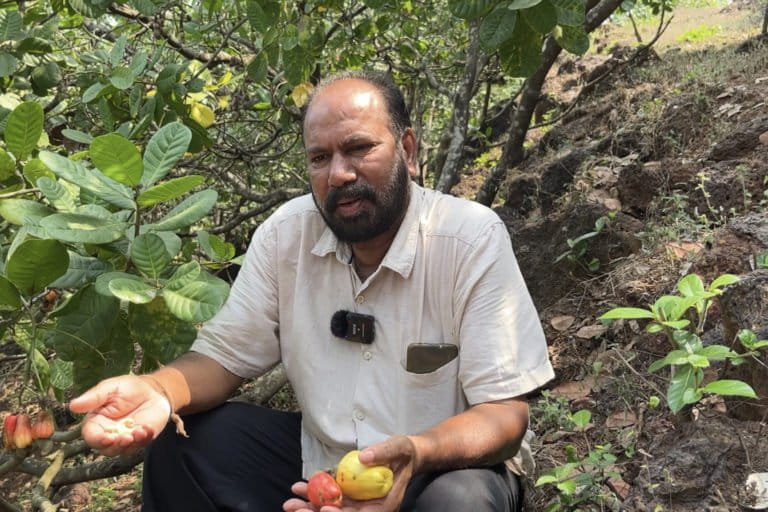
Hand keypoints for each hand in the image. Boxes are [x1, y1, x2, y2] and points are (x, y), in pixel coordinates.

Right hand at [69, 375, 170, 456]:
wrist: (152, 390)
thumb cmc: (127, 388)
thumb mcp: (110, 388)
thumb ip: (93, 398)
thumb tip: (72, 405)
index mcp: (96, 422)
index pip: (91, 436)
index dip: (97, 440)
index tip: (108, 438)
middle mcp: (108, 433)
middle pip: (106, 448)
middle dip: (116, 446)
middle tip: (126, 438)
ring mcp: (124, 438)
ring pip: (122, 450)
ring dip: (130, 445)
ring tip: (139, 432)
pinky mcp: (140, 440)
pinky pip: (141, 445)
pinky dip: (144, 439)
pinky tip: (147, 430)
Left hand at [283, 436, 417, 511]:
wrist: (404, 456)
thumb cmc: (404, 452)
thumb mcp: (399, 447)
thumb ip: (384, 452)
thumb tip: (364, 457)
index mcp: (385, 504)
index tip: (325, 510)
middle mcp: (370, 508)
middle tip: (296, 508)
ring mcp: (360, 502)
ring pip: (334, 509)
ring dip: (311, 507)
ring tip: (291, 501)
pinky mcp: (351, 495)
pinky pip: (332, 497)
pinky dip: (316, 494)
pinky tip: (301, 488)